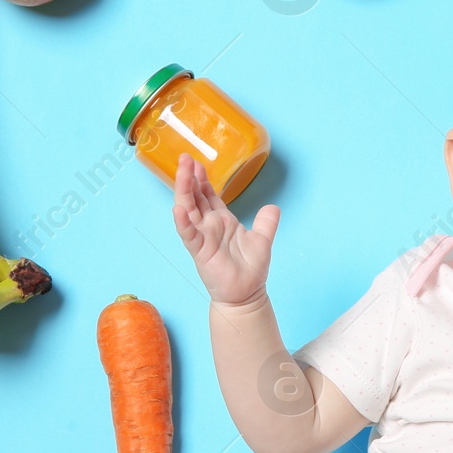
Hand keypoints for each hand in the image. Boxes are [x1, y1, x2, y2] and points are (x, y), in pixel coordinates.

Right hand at [172, 153, 279, 306]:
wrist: (247, 295)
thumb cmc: (250, 269)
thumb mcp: (263, 239)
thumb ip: (267, 222)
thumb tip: (273, 206)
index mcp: (222, 221)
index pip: (208, 195)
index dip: (201, 179)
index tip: (196, 162)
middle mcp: (209, 226)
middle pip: (195, 197)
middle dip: (188, 178)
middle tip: (184, 158)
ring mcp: (202, 238)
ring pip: (188, 210)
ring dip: (183, 191)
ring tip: (181, 172)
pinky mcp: (200, 251)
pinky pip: (189, 234)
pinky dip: (183, 222)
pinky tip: (178, 208)